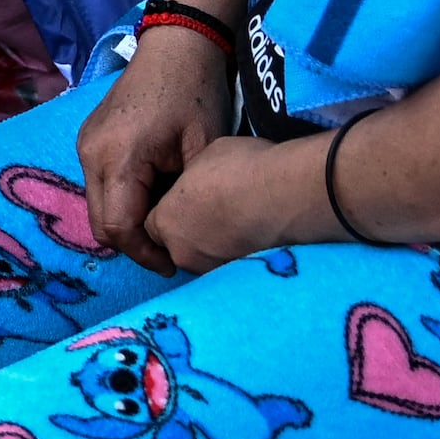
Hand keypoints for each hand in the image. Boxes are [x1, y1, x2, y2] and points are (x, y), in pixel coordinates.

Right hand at [78, 24, 231, 269]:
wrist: (177, 44)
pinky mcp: (88, 139)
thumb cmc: (197, 92)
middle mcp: (90, 154)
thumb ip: (184, 198)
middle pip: (99, 222)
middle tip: (169, 250)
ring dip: (126, 220)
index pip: (118, 227)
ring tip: (164, 221)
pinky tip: (152, 193)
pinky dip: (121, 199)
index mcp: (118, 158)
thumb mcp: (203, 151)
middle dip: (133, 243)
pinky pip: (99, 184)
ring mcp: (84, 145)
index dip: (144, 254)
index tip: (173, 264)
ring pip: (97, 205)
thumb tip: (179, 237)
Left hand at [139, 131, 328, 279]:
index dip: (172, 213)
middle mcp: (182, 253)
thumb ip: (193, 179)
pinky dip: (237, 256)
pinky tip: (254, 238)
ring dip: (215, 246)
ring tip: (240, 225)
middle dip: (191, 233)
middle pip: (177, 246)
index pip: (154, 225)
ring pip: (203, 259)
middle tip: (218, 213)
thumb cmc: (243, 170)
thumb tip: (200, 183)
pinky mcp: (238, 279)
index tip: (191, 202)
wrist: (285, 196)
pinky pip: (228, 267)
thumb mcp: (206, 158)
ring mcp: (211, 270)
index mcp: (166, 221)